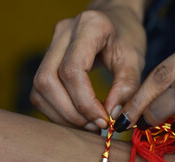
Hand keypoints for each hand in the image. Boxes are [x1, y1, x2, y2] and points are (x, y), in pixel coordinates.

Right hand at [30, 0, 145, 130]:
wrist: (114, 20)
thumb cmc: (126, 38)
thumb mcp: (135, 60)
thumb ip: (127, 88)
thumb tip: (113, 116)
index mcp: (89, 26)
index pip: (72, 71)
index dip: (84, 102)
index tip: (103, 120)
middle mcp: (63, 33)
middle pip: (48, 81)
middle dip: (70, 112)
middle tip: (93, 127)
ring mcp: (50, 44)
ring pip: (39, 88)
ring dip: (61, 114)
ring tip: (86, 125)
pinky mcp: (46, 58)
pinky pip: (40, 91)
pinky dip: (56, 110)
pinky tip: (77, 117)